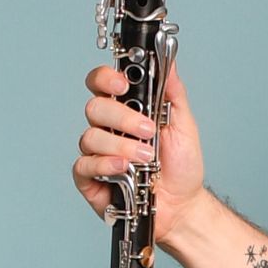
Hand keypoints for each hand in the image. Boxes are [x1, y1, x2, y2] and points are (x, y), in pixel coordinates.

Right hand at [72, 59, 206, 243]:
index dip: (105, 78)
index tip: (123, 83)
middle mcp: (107, 128)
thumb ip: (173, 93)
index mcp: (126, 110)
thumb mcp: (184, 125)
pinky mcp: (90, 178)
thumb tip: (168, 62)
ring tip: (146, 158)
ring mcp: (97, 152)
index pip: (102, 84)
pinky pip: (84, 164)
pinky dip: (105, 164)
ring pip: (91, 136)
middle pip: (95, 107)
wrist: (183, 204)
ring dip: (121, 146)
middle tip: (148, 131)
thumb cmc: (180, 167)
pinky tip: (123, 169)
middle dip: (122, 117)